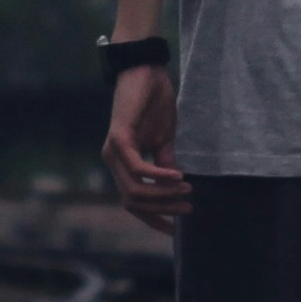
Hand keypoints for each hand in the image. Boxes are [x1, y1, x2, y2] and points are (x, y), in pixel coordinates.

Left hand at [103, 63, 189, 233]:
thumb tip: (175, 188)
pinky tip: (178, 176)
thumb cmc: (154, 102)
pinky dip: (157, 176)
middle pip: (133, 201)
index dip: (152, 218)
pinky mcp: (118, 138)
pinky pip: (137, 168)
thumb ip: (165, 164)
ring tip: (186, 190)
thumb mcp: (164, 139)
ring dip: (162, 195)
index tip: (173, 231)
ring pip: (133, 190)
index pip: (133, 201)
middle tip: (187, 207)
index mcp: (122, 163)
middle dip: (162, 209)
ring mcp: (113, 151)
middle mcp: (112, 160)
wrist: (145, 70)